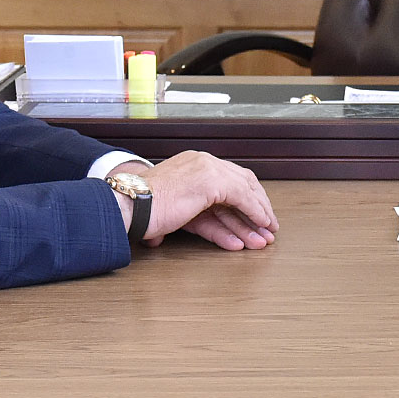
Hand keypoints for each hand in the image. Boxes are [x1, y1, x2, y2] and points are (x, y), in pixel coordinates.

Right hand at [115, 153, 277, 250]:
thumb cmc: (145, 212)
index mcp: (193, 164)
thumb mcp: (182, 212)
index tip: (255, 217)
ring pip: (244, 192)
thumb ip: (203, 218)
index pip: (229, 179)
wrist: (130, 207)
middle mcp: (202, 162)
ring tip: (266, 235)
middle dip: (257, 207)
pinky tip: (262, 224)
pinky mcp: (210, 181)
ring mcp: (207, 169)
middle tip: (268, 226)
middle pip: (241, 183)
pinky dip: (255, 212)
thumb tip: (220, 235)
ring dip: (258, 216)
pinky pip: (242, 197)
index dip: (245, 200)